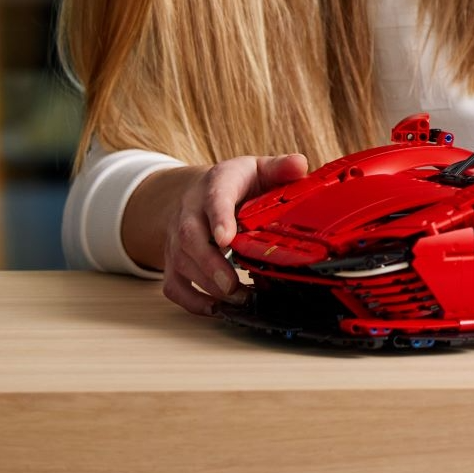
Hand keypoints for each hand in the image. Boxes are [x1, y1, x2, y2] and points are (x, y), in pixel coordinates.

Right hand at [158, 153, 306, 315]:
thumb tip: (299, 164)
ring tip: (236, 299)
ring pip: (181, 263)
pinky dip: (191, 301)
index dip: (218, 220)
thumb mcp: (258, 168)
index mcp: (214, 186)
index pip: (214, 200)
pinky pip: (173, 285)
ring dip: (206, 286)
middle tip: (231, 285)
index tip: (226, 239)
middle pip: (190, 237)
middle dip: (210, 264)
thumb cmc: (235, 184)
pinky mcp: (174, 261)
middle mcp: (189, 212)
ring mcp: (177, 239)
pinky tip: (216, 308)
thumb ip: (279, 167)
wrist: (198, 193)